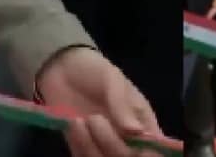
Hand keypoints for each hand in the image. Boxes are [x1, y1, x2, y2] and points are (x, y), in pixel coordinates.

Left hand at [37, 46, 163, 156]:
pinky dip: (78, 146)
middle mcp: (126, 139)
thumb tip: (137, 131)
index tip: (129, 141)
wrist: (62, 67)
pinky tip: (73, 125)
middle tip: (94, 118)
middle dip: (109, 142)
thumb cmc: (95, 71)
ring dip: (90, 145)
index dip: (145, 151)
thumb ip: (122, 104)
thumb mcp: (112, 80)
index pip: (152, 147)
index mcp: (142, 122)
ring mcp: (103, 145)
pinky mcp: (82, 148)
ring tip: (79, 120)